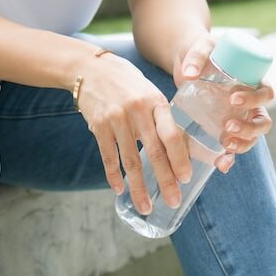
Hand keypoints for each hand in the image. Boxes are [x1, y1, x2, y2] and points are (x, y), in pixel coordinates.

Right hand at [76, 50, 190, 214]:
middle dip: (165, 181)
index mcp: (155, 102)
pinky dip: (114, 176)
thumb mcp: (149, 93)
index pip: (172, 135)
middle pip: (154, 153)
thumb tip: (180, 151)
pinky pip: (108, 157)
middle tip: (173, 201)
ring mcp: (116, 119)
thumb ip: (162, 118)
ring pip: (130, 161)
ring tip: (145, 207)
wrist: (90, 68)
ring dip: (138, 188)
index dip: (180, 159)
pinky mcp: (98, 126)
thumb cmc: (127, 83)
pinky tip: (120, 190)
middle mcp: (137, 111)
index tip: (186, 178)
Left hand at [175, 33, 275, 173]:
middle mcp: (251, 103)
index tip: (233, 99)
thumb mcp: (200, 46)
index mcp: (254, 81)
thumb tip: (189, 74)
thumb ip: (196, 56)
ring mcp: (240, 118)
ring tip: (226, 144)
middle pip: (263, 121)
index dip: (255, 100)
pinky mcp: (225, 130)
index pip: (266, 93)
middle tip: (229, 125)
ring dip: (243, 144)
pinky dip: (229, 159)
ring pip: (252, 138)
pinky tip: (221, 165)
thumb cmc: (202, 52)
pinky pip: (233, 148)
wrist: (189, 63)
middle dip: (250, 127)